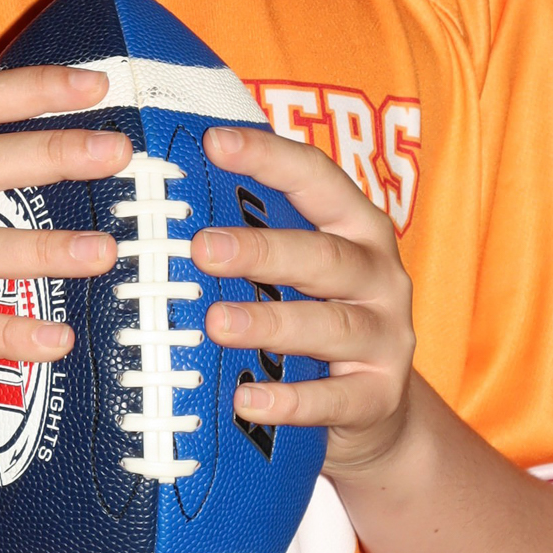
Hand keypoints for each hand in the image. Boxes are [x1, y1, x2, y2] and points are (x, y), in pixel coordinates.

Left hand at [192, 125, 415, 474]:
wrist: (378, 409)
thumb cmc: (315, 318)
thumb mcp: (296, 270)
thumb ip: (255, 234)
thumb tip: (165, 198)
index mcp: (356, 227)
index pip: (317, 179)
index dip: (269, 158)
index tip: (214, 143)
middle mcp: (379, 275)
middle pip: (324, 256)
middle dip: (262, 250)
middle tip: (201, 249)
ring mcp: (386, 336)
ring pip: (330, 326)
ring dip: (270, 322)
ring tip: (216, 323)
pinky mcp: (381, 396)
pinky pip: (337, 399)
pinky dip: (292, 400)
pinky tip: (248, 400)